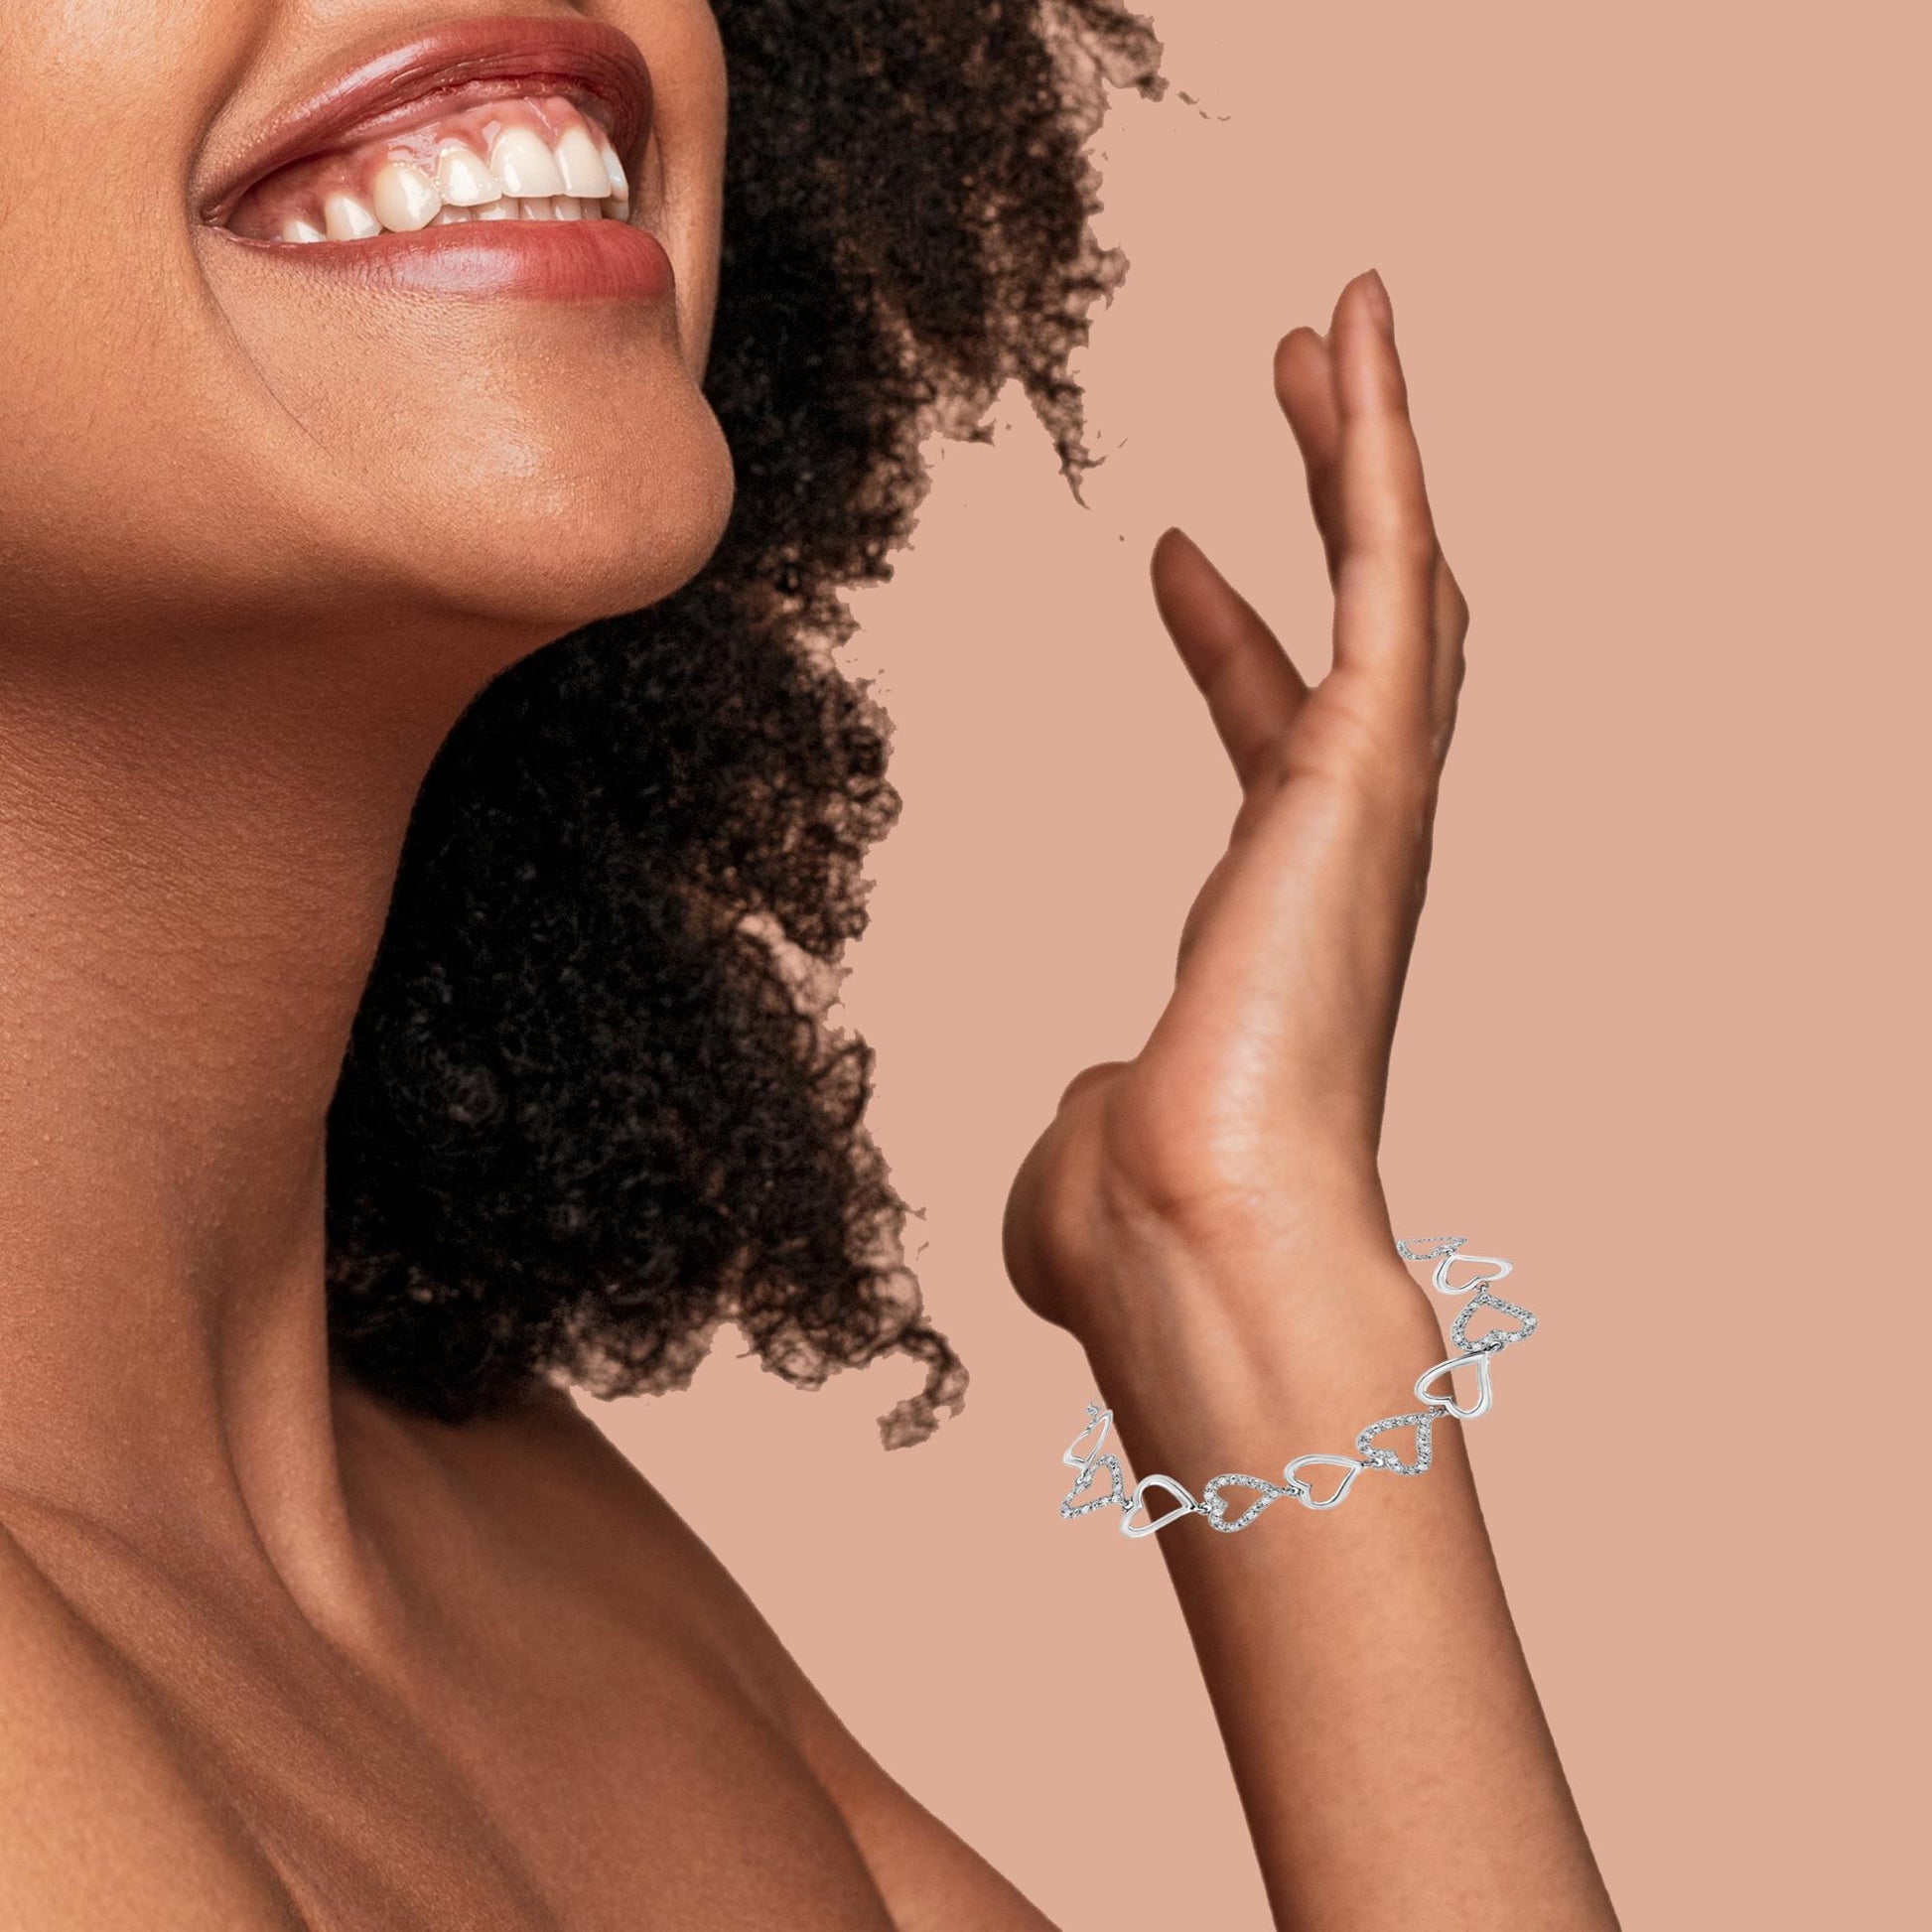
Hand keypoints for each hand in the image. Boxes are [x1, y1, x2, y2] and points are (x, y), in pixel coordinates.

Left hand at [1002, 270, 1467, 1346]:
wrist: (1190, 1232)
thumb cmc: (1141, 1214)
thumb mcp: (1099, 1135)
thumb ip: (1100, 1103)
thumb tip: (1093, 1113)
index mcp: (1281, 911)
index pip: (1266, 739)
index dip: (1230, 641)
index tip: (1172, 555)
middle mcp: (1347, 846)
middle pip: (1362, 631)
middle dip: (1333, 505)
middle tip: (1303, 389)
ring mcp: (1371, 801)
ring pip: (1398, 578)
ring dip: (1370, 448)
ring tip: (1333, 329)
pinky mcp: (1371, 760)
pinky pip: (1390, 565)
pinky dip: (1382, 444)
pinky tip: (1353, 338)